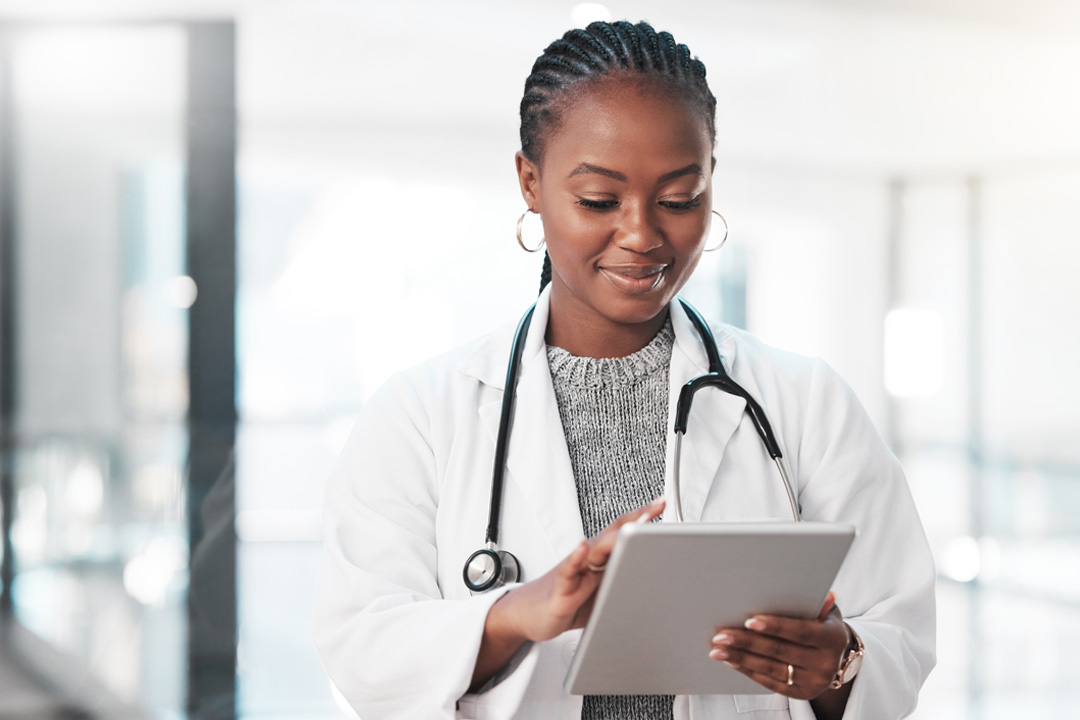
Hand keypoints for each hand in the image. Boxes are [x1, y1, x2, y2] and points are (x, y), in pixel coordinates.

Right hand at [472, 497, 665, 689]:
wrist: (527, 614)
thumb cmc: (566, 601)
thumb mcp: (602, 593)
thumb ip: (623, 583)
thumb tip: (655, 583)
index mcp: (599, 559)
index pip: (623, 533)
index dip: (642, 519)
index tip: (661, 504)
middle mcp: (587, 559)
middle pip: (613, 534)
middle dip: (635, 520)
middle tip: (656, 506)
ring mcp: (573, 571)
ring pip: (594, 550)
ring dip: (614, 538)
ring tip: (632, 526)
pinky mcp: (560, 589)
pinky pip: (567, 571)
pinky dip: (575, 558)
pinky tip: (582, 547)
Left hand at [708, 591, 851, 700]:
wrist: (838, 657)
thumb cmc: (823, 625)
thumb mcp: (825, 611)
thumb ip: (815, 602)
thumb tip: (806, 587)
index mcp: (833, 639)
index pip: (800, 631)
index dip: (774, 626)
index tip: (748, 621)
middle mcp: (826, 664)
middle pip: (780, 651)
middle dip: (747, 642)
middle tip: (721, 635)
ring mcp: (814, 682)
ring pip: (771, 669)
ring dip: (740, 658)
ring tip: (718, 649)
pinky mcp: (801, 694)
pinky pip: (770, 682)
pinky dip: (748, 670)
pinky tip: (731, 660)